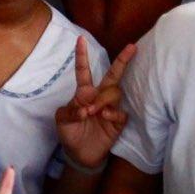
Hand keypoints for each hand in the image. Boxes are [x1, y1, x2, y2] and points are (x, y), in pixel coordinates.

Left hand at [53, 37, 133, 171]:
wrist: (79, 154)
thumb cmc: (70, 132)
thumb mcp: (62, 120)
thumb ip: (70, 111)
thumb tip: (86, 109)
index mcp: (83, 92)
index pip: (84, 71)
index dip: (82, 55)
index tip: (80, 39)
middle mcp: (98, 96)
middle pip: (113, 75)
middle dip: (122, 60)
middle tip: (131, 46)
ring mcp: (109, 108)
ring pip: (115, 92)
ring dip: (104, 99)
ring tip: (94, 111)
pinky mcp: (117, 122)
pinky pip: (120, 112)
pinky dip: (113, 112)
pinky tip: (104, 115)